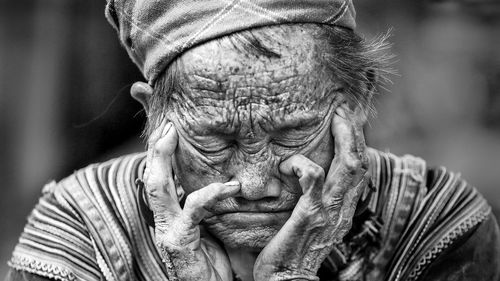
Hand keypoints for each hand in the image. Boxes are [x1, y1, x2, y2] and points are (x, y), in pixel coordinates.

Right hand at [144, 119, 238, 280]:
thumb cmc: (216, 259)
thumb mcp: (212, 224)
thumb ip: (208, 201)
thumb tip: (222, 176)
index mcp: (170, 214)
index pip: (159, 177)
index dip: (159, 152)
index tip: (169, 127)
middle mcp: (163, 219)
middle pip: (150, 176)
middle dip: (154, 148)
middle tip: (167, 124)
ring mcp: (167, 230)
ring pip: (157, 186)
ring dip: (162, 157)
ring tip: (173, 134)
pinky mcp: (179, 241)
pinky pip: (193, 208)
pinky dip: (211, 192)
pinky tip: (230, 185)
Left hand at [254, 104, 368, 280]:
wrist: (286, 280)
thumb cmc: (293, 249)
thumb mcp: (312, 221)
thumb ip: (316, 198)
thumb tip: (312, 175)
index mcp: (343, 208)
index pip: (359, 169)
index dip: (357, 142)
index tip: (349, 119)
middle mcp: (342, 208)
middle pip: (360, 161)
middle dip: (355, 131)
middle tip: (344, 108)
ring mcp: (328, 211)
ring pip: (347, 166)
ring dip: (343, 137)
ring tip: (336, 116)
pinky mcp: (309, 215)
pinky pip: (313, 179)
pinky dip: (302, 164)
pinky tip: (290, 163)